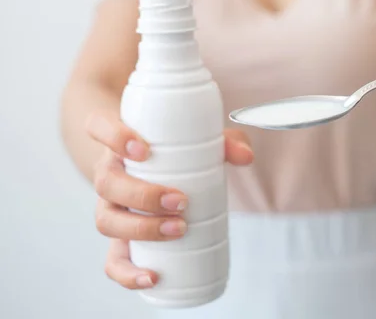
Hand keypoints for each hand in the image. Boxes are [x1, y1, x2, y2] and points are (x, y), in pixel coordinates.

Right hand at [85, 111, 253, 288]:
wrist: (154, 174)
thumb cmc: (176, 153)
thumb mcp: (199, 141)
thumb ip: (225, 143)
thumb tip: (246, 157)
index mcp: (119, 141)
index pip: (98, 127)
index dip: (113, 136)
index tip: (143, 149)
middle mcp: (108, 173)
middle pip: (106, 183)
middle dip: (142, 195)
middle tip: (180, 200)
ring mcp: (110, 207)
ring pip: (107, 220)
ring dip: (140, 229)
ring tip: (179, 229)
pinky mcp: (119, 239)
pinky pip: (112, 260)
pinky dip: (127, 273)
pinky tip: (152, 277)